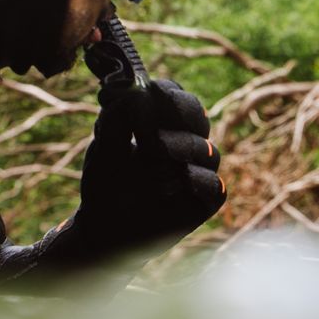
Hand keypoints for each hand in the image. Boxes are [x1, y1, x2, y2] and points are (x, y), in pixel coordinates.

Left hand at [76, 57, 224, 252]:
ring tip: (151, 159)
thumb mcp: (106, 144)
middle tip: (156, 117)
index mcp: (163, 125)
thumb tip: (139, 91)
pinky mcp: (205, 201)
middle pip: (198, 116)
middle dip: (180, 113)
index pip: (175, 96)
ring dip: (179, 149)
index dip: (166, 93)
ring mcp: (198, 172)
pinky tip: (170, 184)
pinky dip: (195, 181)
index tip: (147, 93)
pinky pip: (214, 185)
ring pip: (207, 150)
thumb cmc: (106, 183)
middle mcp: (186, 144)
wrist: (104, 227)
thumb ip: (119, 114)